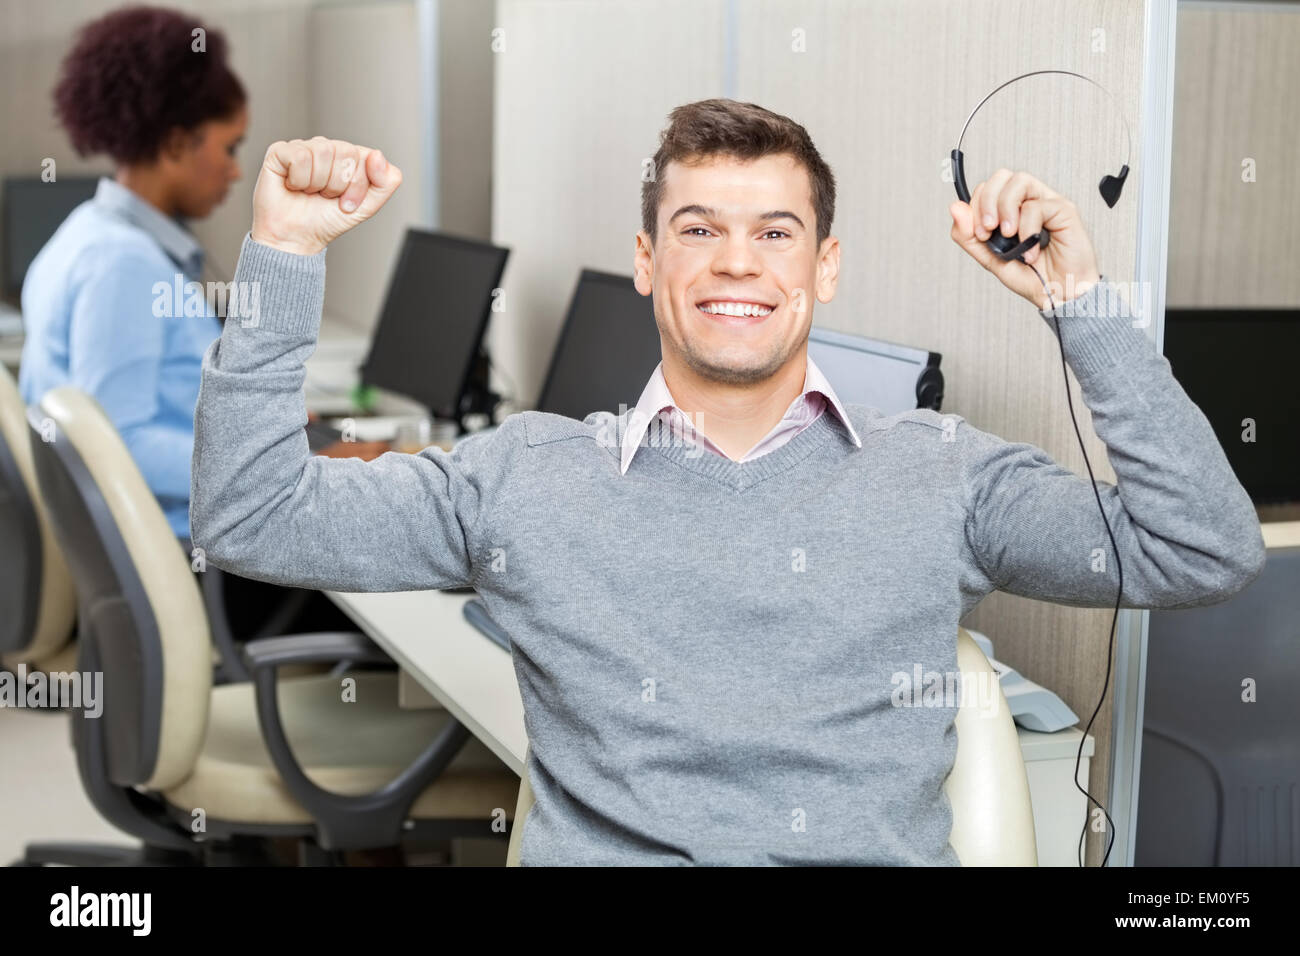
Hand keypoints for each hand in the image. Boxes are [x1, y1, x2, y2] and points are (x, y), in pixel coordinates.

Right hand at [250, 136, 402, 255]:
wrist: (296, 238)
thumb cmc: (326, 221)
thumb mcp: (368, 207)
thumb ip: (386, 182)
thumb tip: (377, 155)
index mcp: (349, 158)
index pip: (366, 156)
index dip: (358, 185)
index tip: (347, 203)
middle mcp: (327, 148)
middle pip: (346, 151)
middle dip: (339, 184)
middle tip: (327, 198)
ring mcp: (304, 147)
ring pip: (323, 151)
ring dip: (318, 183)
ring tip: (310, 192)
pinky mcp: (280, 151)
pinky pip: (299, 156)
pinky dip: (299, 180)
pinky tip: (294, 186)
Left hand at [949, 168, 1100, 310]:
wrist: (1059, 295)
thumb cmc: (1032, 277)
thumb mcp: (990, 259)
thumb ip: (970, 236)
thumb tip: (955, 207)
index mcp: (1010, 210)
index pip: (987, 188)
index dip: (976, 206)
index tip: (980, 233)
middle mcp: (1028, 201)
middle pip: (1001, 176)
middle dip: (987, 202)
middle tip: (988, 230)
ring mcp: (1047, 202)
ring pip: (1019, 181)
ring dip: (1006, 208)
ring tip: (1008, 235)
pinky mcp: (1064, 210)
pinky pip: (1037, 205)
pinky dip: (1027, 229)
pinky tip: (1030, 251)